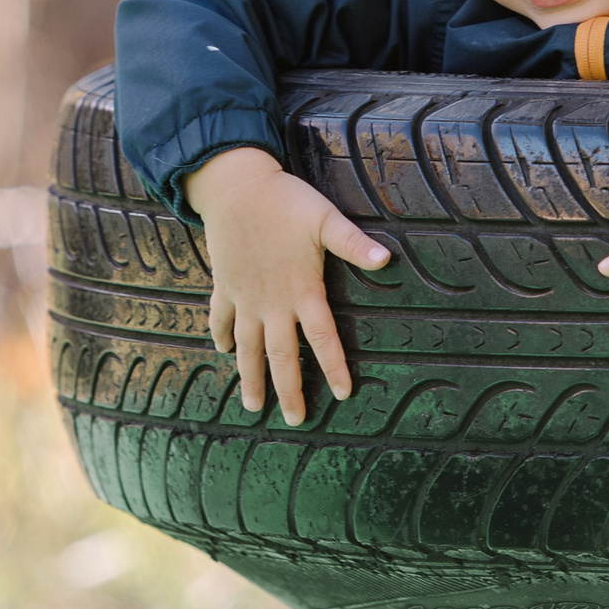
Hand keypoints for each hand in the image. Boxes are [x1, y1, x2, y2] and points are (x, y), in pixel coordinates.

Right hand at [185, 147, 390, 423]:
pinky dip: (221, 335)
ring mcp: (245, 296)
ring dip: (250, 377)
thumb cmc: (285, 201)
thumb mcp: (325, 219)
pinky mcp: (225, 284)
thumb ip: (354, 243)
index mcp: (302, 291)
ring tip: (253, 406)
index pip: (323, 338)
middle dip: (289, 390)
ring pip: (247, 347)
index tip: (343, 394)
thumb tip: (387, 259)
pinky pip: (220, 317)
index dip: (334, 367)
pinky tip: (223, 351)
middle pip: (281, 356)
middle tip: (294, 421)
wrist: (235, 187)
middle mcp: (272, 302)